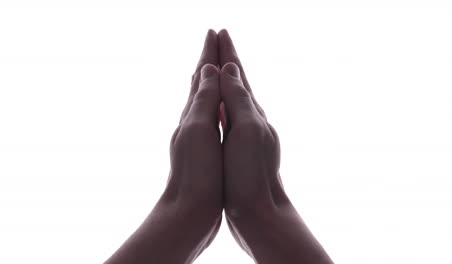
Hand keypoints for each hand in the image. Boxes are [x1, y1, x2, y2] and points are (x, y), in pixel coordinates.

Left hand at [105, 30, 222, 263]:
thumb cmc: (197, 173)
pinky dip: (214, 106)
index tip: (215, 30)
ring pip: (204, 100)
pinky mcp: (205, 152)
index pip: (202, 74)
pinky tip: (215, 111)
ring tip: (213, 68)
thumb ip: (205, 99)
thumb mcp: (199, 129)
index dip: (209, 51)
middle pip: (201, 83)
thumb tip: (208, 68)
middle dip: (209, 59)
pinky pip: (210, 119)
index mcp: (193, 114)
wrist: (190, 211)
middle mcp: (193, 122)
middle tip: (215, 39)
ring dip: (210, 81)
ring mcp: (198, 137)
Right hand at [218, 30, 332, 263]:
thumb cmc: (251, 173)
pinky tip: (219, 109)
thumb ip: (239, 99)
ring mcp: (244, 136)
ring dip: (224, 80)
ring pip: (232, 99)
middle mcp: (250, 121)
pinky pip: (228, 118)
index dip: (228, 51)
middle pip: (237, 82)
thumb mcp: (247, 129)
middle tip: (218, 38)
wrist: (258, 212)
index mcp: (252, 112)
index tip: (219, 31)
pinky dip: (221, 105)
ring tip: (217, 67)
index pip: (238, 73)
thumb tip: (231, 67)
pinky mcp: (237, 151)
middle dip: (227, 59)